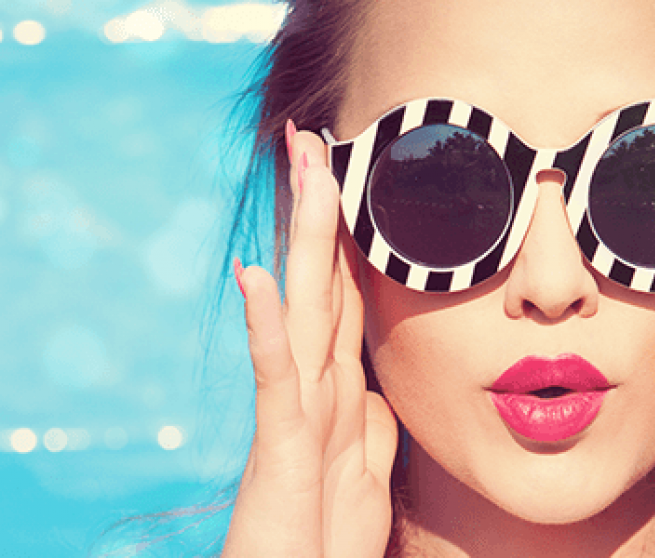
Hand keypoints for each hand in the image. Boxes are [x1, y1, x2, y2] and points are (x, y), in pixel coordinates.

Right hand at [223, 125, 398, 557]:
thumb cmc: (327, 539)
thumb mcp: (366, 472)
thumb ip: (371, 424)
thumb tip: (377, 388)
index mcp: (339, 388)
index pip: (343, 294)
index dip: (347, 236)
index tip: (350, 177)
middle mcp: (315, 385)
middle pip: (321, 281)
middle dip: (322, 209)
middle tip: (317, 138)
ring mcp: (296, 411)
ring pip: (303, 307)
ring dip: (302, 237)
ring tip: (302, 168)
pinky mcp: (282, 446)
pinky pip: (276, 377)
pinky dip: (266, 326)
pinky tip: (256, 276)